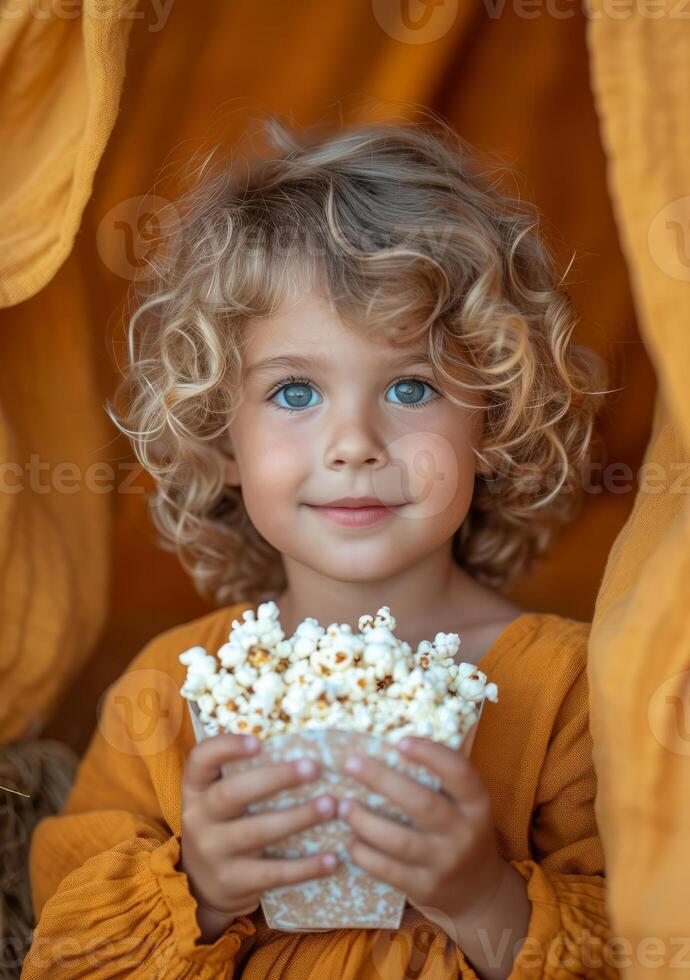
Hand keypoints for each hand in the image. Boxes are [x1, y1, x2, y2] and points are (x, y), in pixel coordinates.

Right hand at [180, 733, 339, 942]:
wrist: (202, 885)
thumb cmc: (224, 823)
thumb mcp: (217, 798)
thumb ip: (242, 774)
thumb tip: (301, 746)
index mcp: (196, 788)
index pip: (200, 759)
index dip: (226, 747)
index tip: (258, 741)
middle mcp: (198, 818)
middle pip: (232, 794)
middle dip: (276, 778)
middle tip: (314, 767)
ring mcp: (213, 852)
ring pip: (257, 833)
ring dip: (298, 818)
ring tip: (331, 805)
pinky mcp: (233, 882)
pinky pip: (274, 873)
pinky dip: (306, 867)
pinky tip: (333, 859)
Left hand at [337, 735, 506, 935]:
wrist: (479, 894)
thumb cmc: (460, 832)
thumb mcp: (464, 806)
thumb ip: (439, 780)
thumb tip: (389, 744)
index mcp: (476, 804)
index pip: (459, 772)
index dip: (430, 754)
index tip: (400, 741)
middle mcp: (464, 833)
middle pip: (422, 804)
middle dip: (382, 780)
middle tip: (351, 763)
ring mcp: (444, 863)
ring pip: (400, 841)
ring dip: (365, 821)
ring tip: (342, 805)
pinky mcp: (425, 888)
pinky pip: (388, 871)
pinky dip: (365, 854)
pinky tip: (349, 841)